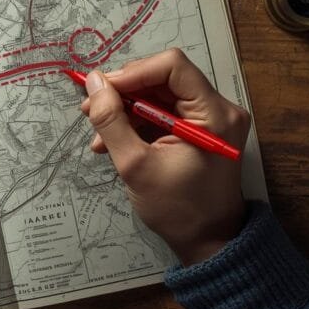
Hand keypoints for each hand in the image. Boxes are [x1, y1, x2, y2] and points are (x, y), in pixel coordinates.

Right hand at [81, 48, 249, 265]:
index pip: (172, 66)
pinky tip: (114, 141)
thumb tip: (94, 82)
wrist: (208, 242)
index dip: (132, 73)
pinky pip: (164, 113)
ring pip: (160, 95)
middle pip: (163, 78)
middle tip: (90, 110)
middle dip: (123, 93)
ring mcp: (211, 119)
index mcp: (213, 113)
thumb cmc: (177, 209)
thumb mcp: (135, 165)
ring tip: (99, 135)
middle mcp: (218, 108)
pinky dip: (138, 123)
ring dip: (126, 110)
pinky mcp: (201, 131)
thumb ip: (112, 121)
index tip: (101, 90)